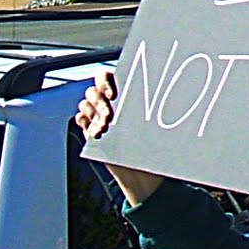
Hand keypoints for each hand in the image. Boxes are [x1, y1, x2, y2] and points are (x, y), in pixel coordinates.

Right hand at [76, 69, 163, 205]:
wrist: (141, 171)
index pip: (107, 76)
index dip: (106, 81)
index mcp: (125, 93)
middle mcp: (109, 101)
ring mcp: (98, 115)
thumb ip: (154, 109)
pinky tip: (96, 133)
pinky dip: (86, 124)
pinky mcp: (90, 129)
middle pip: (94, 91)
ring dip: (93, 114)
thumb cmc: (153, 145)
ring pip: (85, 104)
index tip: (114, 94)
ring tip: (104, 128)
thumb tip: (168, 94)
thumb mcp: (156, 126)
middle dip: (99, 102)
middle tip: (109, 117)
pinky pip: (81, 119)